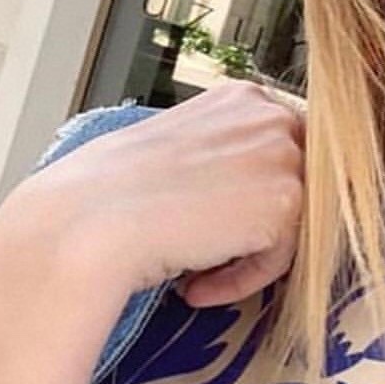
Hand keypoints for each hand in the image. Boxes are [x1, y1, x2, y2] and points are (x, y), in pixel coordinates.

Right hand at [7, 81, 306, 308]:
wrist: (90, 221)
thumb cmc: (110, 192)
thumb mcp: (178, 150)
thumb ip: (223, 157)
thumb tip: (245, 194)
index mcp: (241, 97)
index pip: (278, 155)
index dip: (248, 201)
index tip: (211, 226)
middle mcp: (269, 115)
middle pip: (294, 189)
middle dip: (255, 228)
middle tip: (204, 252)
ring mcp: (282, 154)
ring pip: (289, 226)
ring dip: (243, 257)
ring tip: (193, 272)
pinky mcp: (286, 201)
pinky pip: (281, 257)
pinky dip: (241, 280)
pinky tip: (196, 286)